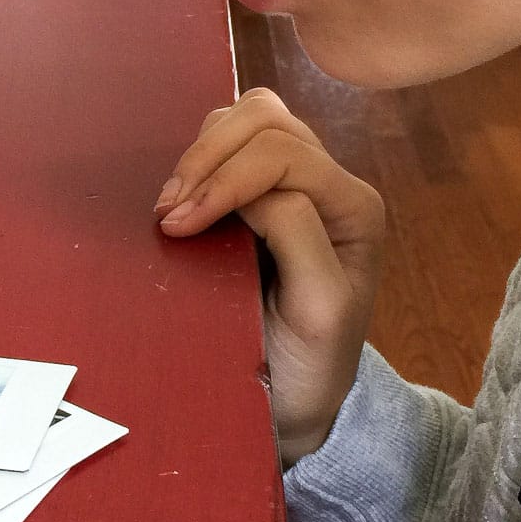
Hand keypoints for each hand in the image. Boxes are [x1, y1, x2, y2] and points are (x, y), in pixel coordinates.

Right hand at [154, 89, 384, 463]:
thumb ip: (297, 235)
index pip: (282, 155)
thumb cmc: (310, 365)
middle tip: (166, 213)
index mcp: (354, 208)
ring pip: (249, 118)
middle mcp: (332, 184)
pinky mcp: (265, 190)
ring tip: (172, 204)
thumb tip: (252, 193)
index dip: (222, 181)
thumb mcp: (319, 308)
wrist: (299, 403)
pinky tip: (183, 198)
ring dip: (203, 151)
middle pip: (266, 119)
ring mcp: (299, 182)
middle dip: (207, 157)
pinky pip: (231, 142)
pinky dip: (201, 156)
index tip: (174, 228)